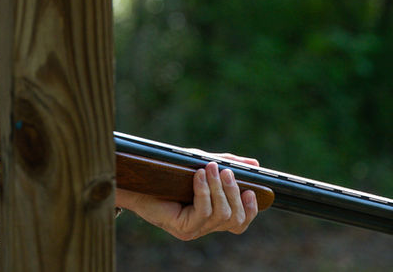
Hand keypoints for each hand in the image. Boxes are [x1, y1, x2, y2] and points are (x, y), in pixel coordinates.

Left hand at [116, 161, 259, 240]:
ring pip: (221, 215)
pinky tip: (198, 176)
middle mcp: (205, 227)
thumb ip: (227, 163)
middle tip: (226, 172)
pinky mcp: (182, 228)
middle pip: (235, 219)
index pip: (239, 223)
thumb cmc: (169, 173)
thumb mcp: (202, 163)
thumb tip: (254, 164)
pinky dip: (204, 191)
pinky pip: (203, 212)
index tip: (251, 190)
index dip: (251, 210)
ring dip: (219, 189)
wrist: (138, 182)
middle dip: (233, 193)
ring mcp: (194, 230)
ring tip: (211, 169)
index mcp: (212, 216)